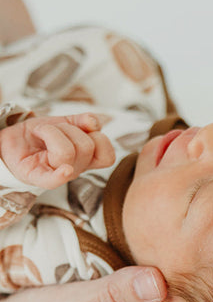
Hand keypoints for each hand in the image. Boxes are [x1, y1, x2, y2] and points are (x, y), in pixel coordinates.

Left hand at [0, 113, 115, 188]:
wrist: (15, 139)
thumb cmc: (42, 134)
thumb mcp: (65, 123)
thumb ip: (82, 121)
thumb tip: (93, 122)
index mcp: (86, 159)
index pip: (107, 156)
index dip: (101, 139)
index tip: (86, 129)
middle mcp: (75, 168)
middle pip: (86, 147)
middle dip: (68, 129)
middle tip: (54, 129)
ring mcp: (57, 173)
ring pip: (68, 152)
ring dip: (52, 132)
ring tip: (41, 133)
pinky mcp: (36, 176)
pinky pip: (52, 180)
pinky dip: (60, 176)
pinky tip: (65, 170)